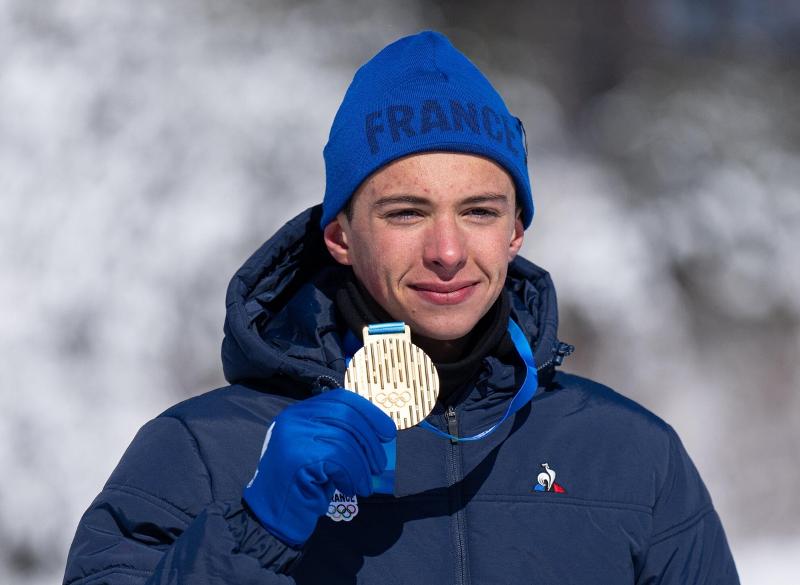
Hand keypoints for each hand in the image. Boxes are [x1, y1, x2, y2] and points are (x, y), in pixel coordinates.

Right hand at [243, 389, 396, 545]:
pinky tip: (350, 488)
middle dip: (370, 441)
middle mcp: (293, 418)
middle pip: (346, 415)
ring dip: (362, 465)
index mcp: (298, 412)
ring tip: (364, 483)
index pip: (341, 398)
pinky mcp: (297, 457)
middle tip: (378, 465)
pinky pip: (338, 459)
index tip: (387, 432)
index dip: (369, 413)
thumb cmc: (304, 485)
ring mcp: (293, 436)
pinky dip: (352, 475)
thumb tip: (379, 431)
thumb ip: (341, 434)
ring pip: (344, 439)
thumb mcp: (321, 451)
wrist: (274, 516)